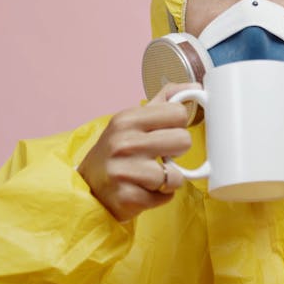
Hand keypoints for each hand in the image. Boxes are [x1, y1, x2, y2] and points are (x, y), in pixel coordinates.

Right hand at [78, 83, 193, 221]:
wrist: (89, 187)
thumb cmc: (117, 152)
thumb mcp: (133, 120)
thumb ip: (164, 101)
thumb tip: (195, 86)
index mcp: (127, 118)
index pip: (178, 113)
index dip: (177, 125)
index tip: (165, 132)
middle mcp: (124, 142)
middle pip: (184, 141)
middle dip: (176, 152)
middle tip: (160, 155)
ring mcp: (125, 171)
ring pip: (177, 175)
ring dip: (168, 179)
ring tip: (150, 176)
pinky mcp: (128, 197)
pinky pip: (166, 196)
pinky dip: (160, 196)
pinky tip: (144, 190)